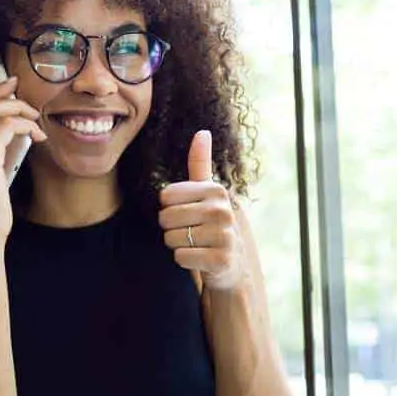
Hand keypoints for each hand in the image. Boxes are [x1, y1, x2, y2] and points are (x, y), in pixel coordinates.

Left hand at [158, 130, 241, 291]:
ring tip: (195, 245)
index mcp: (216, 191)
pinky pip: (180, 256)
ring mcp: (224, 236)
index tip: (187, 214)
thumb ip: (200, 164)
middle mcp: (223, 211)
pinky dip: (183, 260)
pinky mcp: (221, 260)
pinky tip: (199, 258)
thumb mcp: (207, 193)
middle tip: (190, 233)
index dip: (169, 208)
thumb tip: (202, 131)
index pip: (165, 196)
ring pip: (171, 238)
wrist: (231, 264)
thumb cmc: (211, 225)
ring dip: (177, 245)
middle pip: (165, 217)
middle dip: (171, 228)